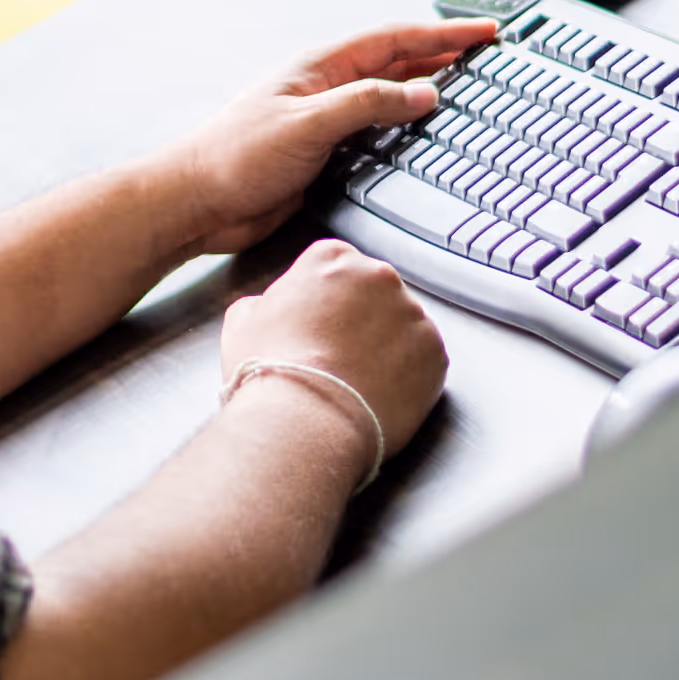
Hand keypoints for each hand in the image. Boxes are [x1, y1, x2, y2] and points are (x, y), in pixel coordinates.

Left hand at [154, 18, 499, 257]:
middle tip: (485, 51)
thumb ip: (366, 103)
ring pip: (387, 95)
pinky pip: (374, 130)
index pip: (395, 39)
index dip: (442, 34)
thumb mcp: (308, 123)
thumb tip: (423, 93)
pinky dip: (403, 125)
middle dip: (442, 54)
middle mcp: (326, 86)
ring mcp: (324, 119)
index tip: (483, 30)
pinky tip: (420, 132)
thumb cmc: (236, 156)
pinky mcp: (323, 152)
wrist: (198, 201)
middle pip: (396, 62)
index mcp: (322, 66)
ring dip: (426, 88)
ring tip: (466, 84)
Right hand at [218, 239, 446, 471]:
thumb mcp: (243, 321)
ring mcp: (412, 313)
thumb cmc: (270, 372)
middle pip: (373, 293)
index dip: (324, 301)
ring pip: (402, 326)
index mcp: (331, 258)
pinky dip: (410, 377)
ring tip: (358, 382)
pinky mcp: (435, 352)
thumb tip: (271, 309)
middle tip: (337, 357)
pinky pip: (425, 360)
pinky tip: (380, 395)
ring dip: (387, 347)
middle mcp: (378, 275)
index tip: (317, 325)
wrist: (305, 421)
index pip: (334, 267)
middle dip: (360, 320)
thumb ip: (266, 302)